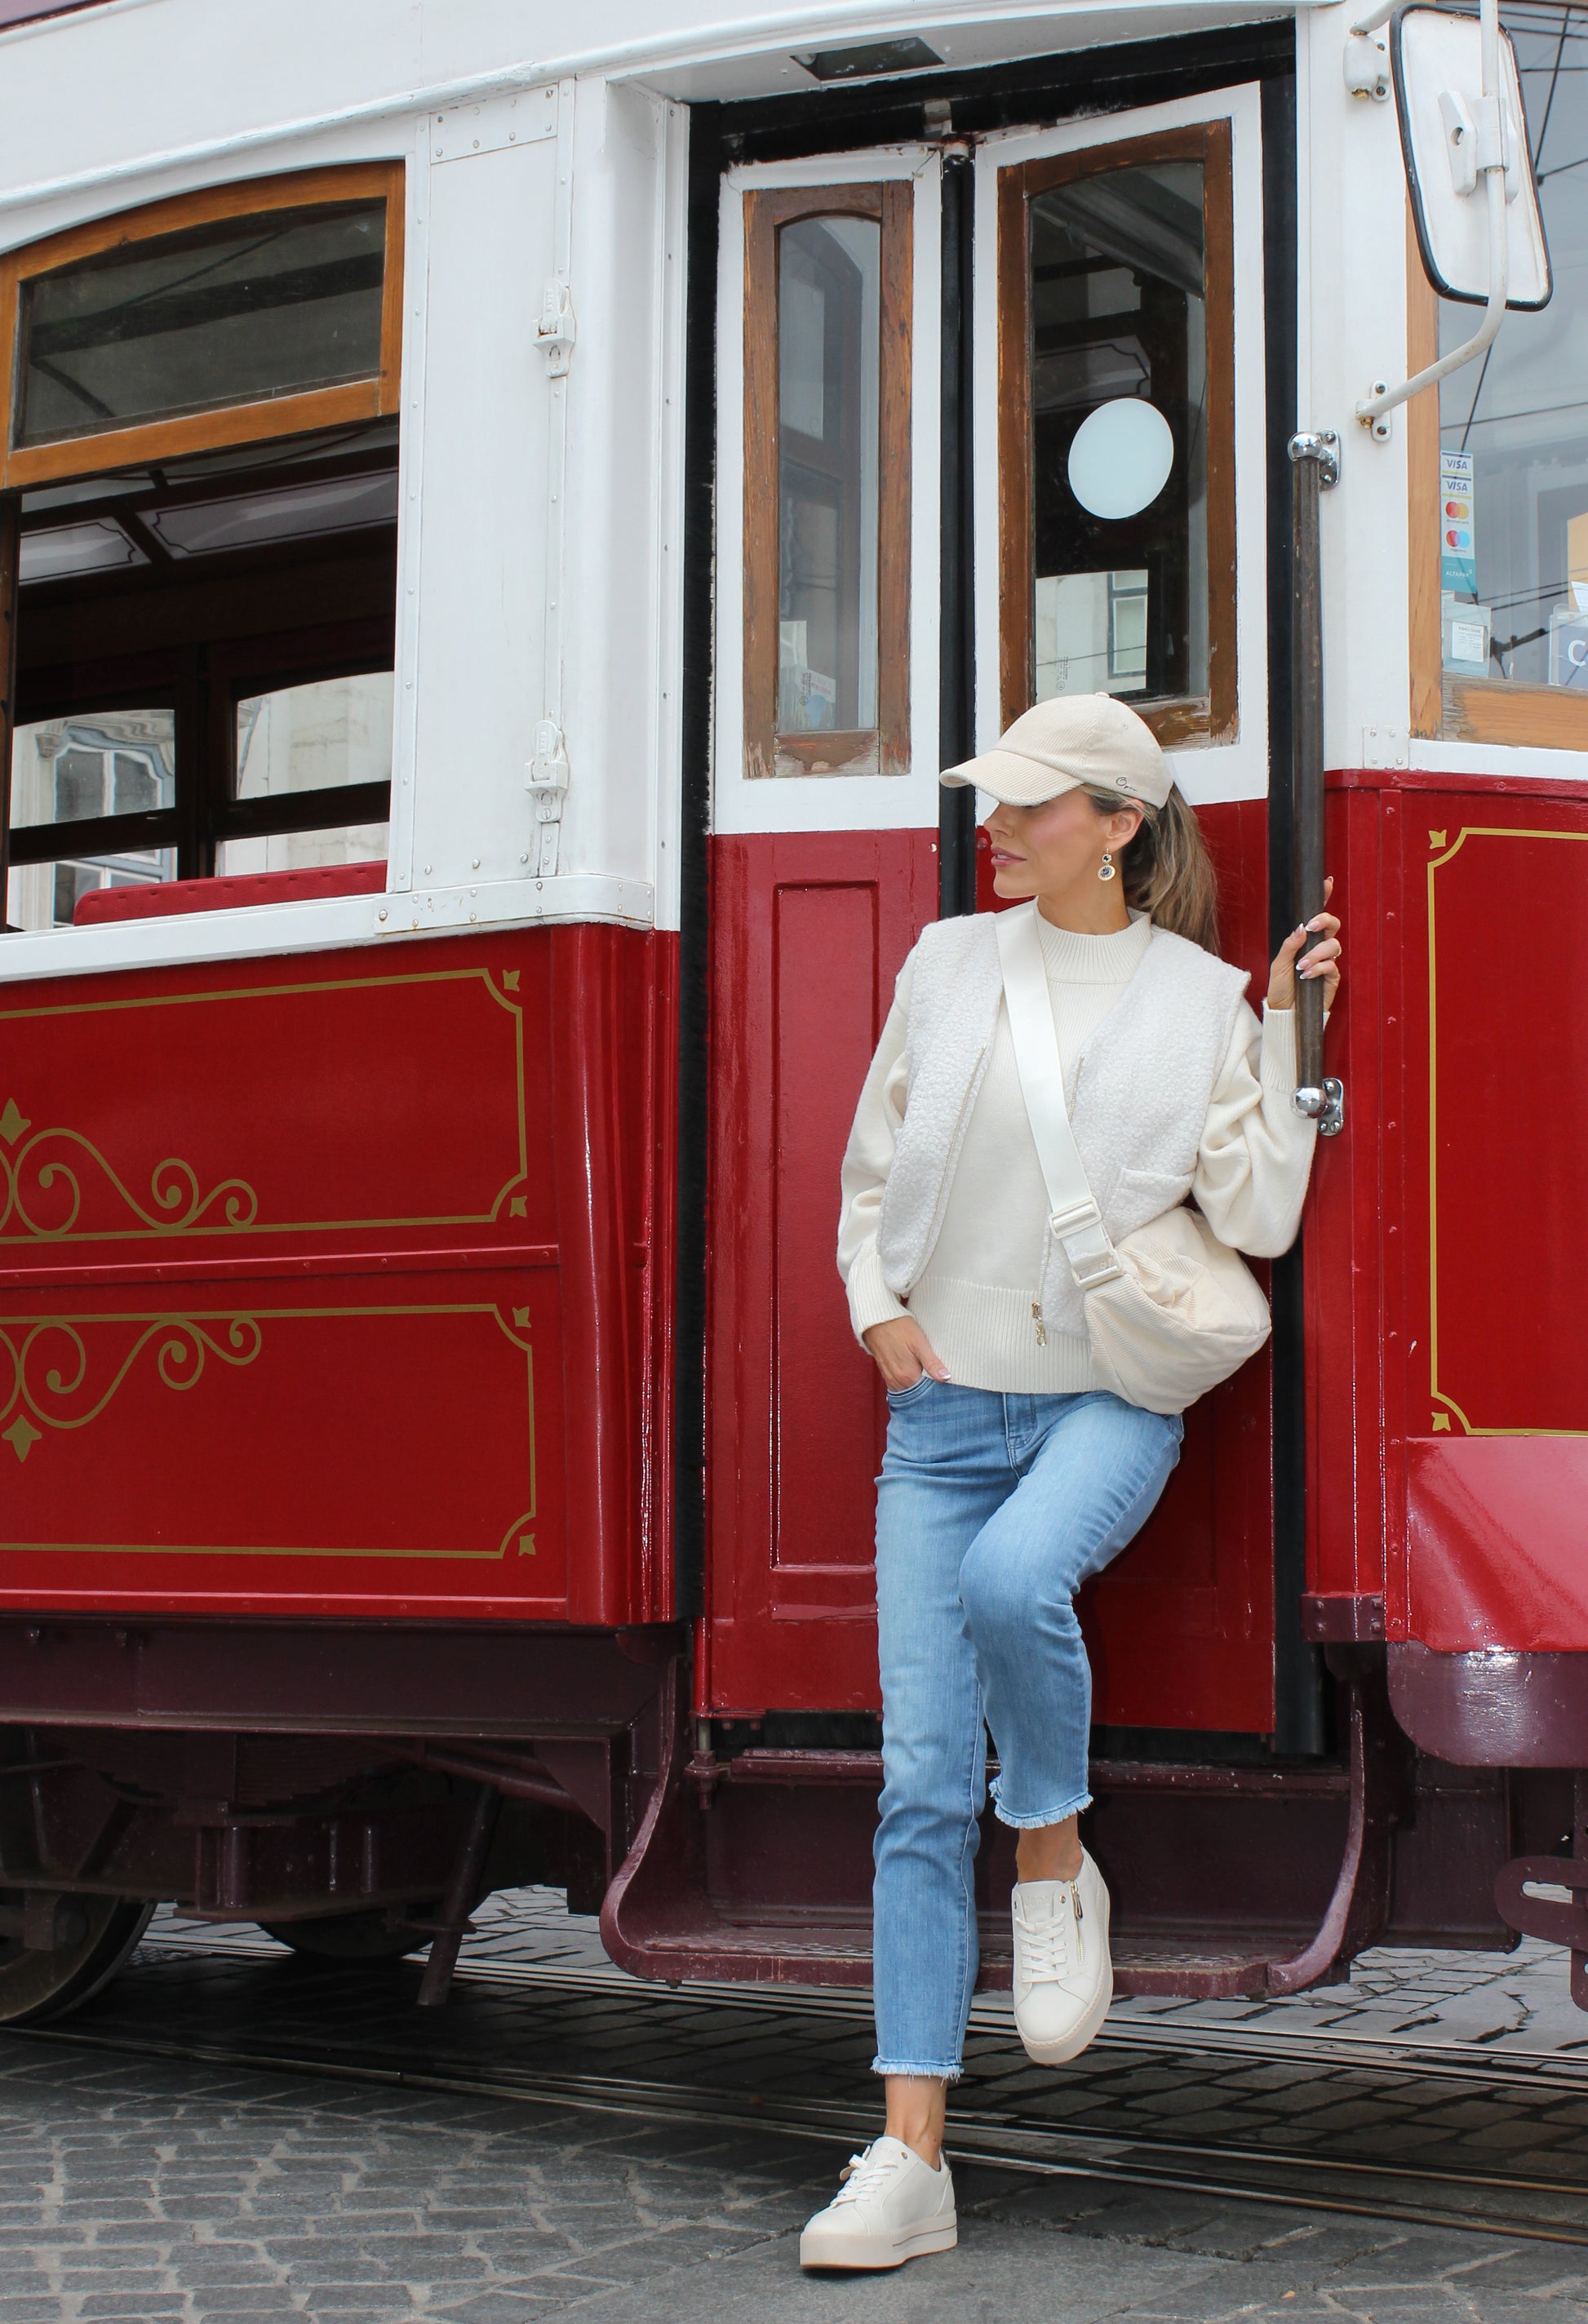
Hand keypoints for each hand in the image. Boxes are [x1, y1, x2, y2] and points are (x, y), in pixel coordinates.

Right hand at [862, 1315, 950, 1391]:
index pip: (927, 1393)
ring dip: (917, 1387)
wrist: (877, 1320)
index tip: (945, 1383)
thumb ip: (932, 1363)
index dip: (938, 1389)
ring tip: (928, 1377)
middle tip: (939, 1379)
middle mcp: (898, 1381)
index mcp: (908, 1376)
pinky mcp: (885, 1373)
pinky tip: (915, 1374)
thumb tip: (946, 1377)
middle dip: (928, 1390)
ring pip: (908, 1390)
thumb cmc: (900, 1328)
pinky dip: (908, 1383)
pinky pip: (899, 1385)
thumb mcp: (920, 1343)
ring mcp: (890, 1378)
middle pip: (917, 1394)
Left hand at [1268, 875, 1341, 1012]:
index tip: (1327, 882)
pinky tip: (1307, 976)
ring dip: (1316, 953)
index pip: (1317, 917)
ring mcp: (1327, 962)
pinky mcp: (1332, 978)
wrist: (1284, 1012)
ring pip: (1333, 945)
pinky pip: (1332, 965)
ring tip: (1302, 966)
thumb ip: (1290, 945)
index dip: (1324, 899)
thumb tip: (1301, 927)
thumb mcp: (1279, 964)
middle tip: (1310, 927)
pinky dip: (1319, 968)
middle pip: (1333, 925)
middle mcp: (1319, 948)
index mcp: (1306, 941)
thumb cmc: (1280, 987)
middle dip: (1324, 921)